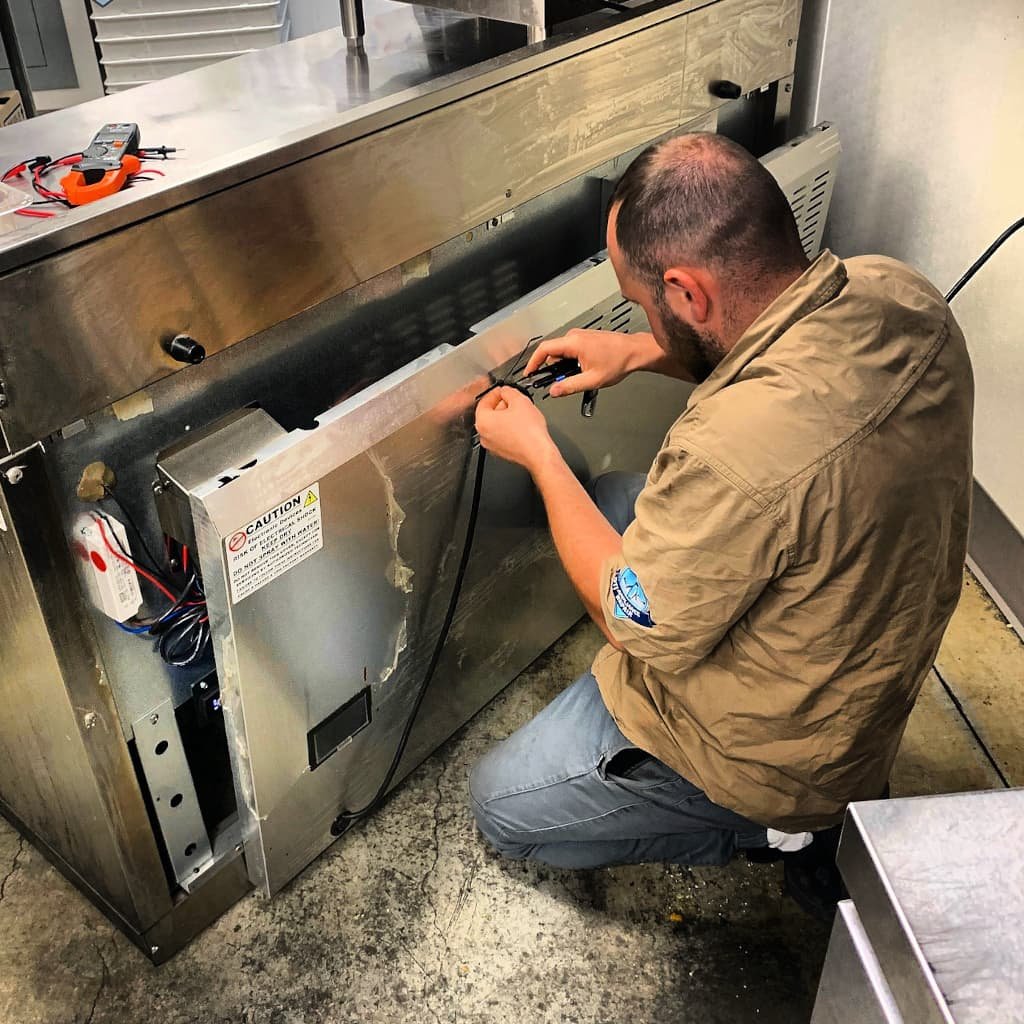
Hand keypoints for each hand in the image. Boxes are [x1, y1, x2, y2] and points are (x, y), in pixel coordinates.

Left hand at [474, 387, 557, 473]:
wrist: (539, 453)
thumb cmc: (529, 432)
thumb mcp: (520, 400)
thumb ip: (508, 391)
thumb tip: (506, 391)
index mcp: (483, 421)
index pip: (484, 401)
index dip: (496, 392)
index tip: (503, 390)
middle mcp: (483, 435)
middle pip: (489, 413)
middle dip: (502, 404)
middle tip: (513, 400)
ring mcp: (492, 445)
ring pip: (496, 425)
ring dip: (506, 417)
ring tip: (520, 412)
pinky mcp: (502, 452)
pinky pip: (502, 435)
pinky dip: (509, 429)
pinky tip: (522, 425)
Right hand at [523, 329, 652, 396]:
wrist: (634, 352)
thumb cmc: (618, 361)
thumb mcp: (592, 380)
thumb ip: (570, 386)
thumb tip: (554, 391)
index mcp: (574, 342)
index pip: (544, 349)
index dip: (533, 362)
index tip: (530, 373)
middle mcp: (575, 335)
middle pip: (551, 352)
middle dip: (551, 368)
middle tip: (555, 383)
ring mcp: (580, 335)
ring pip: (561, 351)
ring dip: (562, 366)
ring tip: (574, 378)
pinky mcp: (585, 338)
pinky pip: (569, 349)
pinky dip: (569, 361)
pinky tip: (580, 371)